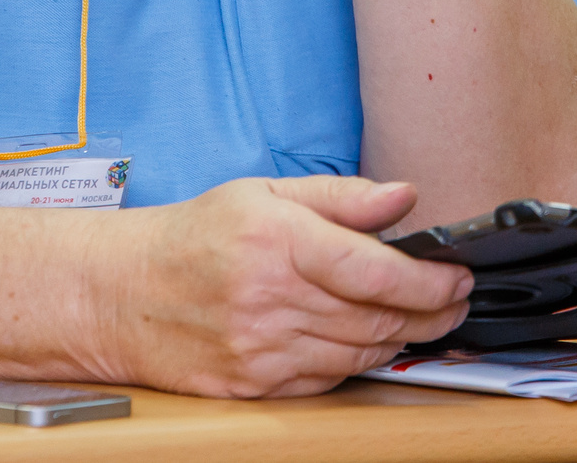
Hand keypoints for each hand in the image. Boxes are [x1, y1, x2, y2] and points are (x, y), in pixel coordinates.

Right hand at [94, 176, 470, 397]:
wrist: (119, 293)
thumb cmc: (194, 237)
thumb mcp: (266, 192)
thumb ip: (342, 197)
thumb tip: (405, 197)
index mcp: (277, 240)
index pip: (376, 270)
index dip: (430, 279)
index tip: (457, 275)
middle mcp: (270, 299)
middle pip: (378, 318)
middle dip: (431, 312)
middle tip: (455, 299)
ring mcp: (260, 349)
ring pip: (360, 354)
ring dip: (402, 339)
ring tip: (421, 319)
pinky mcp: (253, 386)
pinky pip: (327, 380)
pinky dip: (358, 363)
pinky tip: (368, 342)